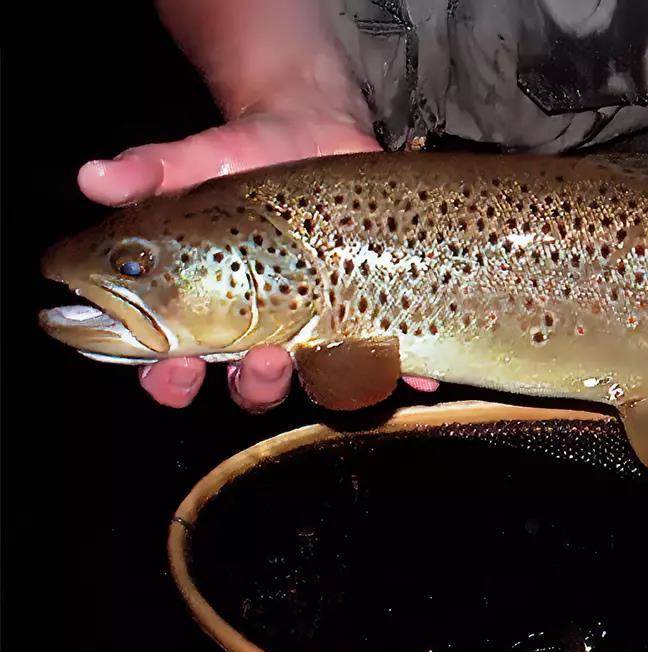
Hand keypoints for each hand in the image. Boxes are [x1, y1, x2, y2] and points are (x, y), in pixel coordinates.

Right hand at [82, 103, 440, 409]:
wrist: (313, 132)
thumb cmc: (243, 157)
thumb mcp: (197, 159)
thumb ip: (151, 173)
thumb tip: (93, 175)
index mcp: (202, 310)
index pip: (172, 367)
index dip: (170, 380)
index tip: (176, 368)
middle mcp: (259, 330)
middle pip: (252, 385)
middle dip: (259, 383)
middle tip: (268, 358)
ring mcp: (316, 325)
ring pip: (316, 379)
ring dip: (327, 381)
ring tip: (338, 358)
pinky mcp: (367, 311)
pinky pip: (388, 354)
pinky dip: (404, 366)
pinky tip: (417, 368)